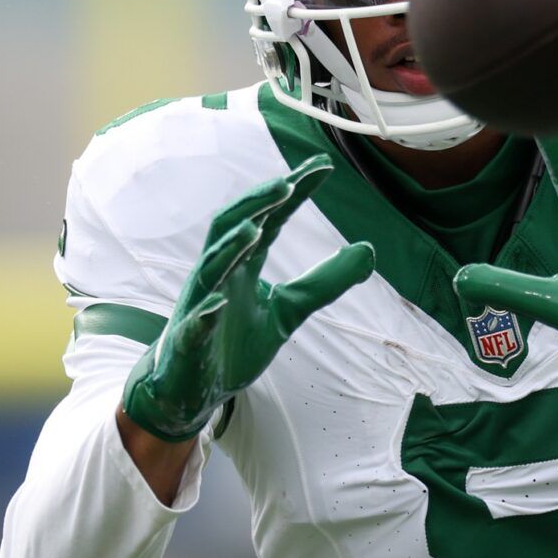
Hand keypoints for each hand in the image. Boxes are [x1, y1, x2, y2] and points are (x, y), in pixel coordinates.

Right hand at [122, 157, 373, 441]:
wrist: (192, 390)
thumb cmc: (234, 344)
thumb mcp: (288, 310)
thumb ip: (324, 282)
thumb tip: (369, 251)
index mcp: (242, 266)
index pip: (268, 219)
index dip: (292, 193)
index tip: (321, 167)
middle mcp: (217, 276)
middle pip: (230, 227)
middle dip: (256, 203)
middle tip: (287, 182)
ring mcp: (199, 307)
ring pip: (209, 269)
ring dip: (230, 248)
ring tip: (254, 228)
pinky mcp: (188, 343)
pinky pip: (194, 325)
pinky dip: (205, 313)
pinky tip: (219, 303)